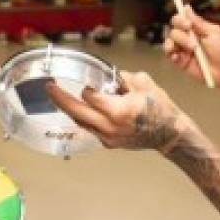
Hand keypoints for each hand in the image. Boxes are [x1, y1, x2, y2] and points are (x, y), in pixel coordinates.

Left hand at [46, 70, 185, 151]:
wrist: (170, 134)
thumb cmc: (161, 109)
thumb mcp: (144, 83)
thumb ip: (122, 77)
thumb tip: (108, 76)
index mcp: (118, 110)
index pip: (90, 96)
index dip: (87, 87)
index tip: (85, 80)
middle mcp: (109, 126)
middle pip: (77, 112)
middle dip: (60, 99)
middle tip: (49, 87)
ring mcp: (108, 137)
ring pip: (81, 122)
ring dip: (69, 110)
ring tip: (58, 97)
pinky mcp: (109, 143)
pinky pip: (90, 129)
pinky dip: (83, 118)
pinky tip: (80, 110)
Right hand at [164, 6, 219, 89]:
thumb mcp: (213, 33)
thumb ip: (198, 22)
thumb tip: (186, 7)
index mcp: (195, 29)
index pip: (180, 20)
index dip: (180, 20)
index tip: (188, 25)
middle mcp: (186, 37)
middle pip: (173, 30)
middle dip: (181, 35)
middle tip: (193, 43)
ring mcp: (182, 50)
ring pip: (169, 42)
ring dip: (176, 44)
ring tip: (190, 50)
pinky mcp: (180, 62)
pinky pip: (169, 56)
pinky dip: (171, 54)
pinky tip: (179, 57)